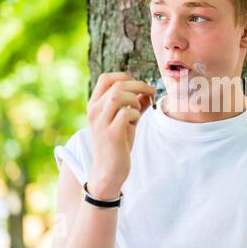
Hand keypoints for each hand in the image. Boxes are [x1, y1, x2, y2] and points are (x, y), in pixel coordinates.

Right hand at [86, 72, 155, 198]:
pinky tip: (135, 122)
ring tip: (138, 110)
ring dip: (135, 99)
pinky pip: (126, 113)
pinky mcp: (111, 134)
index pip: (106, 78)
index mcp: (95, 105)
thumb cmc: (118, 144)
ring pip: (118, 96)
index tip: (139, 85)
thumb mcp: (126, 121)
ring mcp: (101, 122)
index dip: (125, 77)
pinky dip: (136, 114)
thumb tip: (147, 92)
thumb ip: (135, 105)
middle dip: (139, 85)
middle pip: (117, 85)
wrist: (108, 171)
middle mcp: (94, 111)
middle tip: (151, 92)